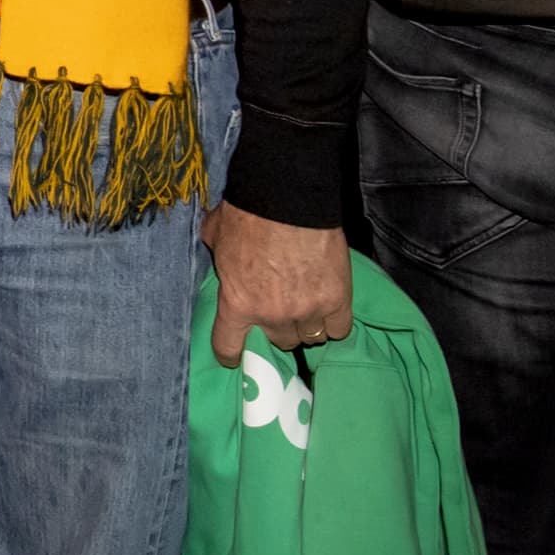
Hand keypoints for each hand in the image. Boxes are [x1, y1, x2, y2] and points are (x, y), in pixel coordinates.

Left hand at [204, 204, 352, 364]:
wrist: (287, 198)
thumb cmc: (246, 213)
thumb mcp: (214, 234)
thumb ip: (215, 253)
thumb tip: (216, 249)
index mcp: (236, 303)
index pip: (229, 348)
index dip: (232, 355)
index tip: (236, 356)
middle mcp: (272, 315)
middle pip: (279, 341)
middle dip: (278, 327)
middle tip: (281, 308)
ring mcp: (307, 310)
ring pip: (310, 336)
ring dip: (307, 324)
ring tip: (307, 305)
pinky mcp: (337, 300)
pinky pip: (339, 329)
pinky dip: (335, 322)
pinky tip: (331, 308)